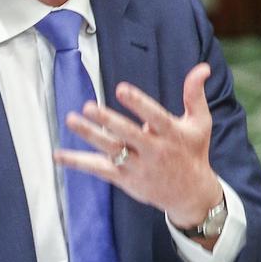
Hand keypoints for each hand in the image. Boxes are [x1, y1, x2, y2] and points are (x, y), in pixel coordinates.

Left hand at [55, 63, 222, 229]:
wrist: (191, 194)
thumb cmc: (193, 152)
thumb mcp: (199, 123)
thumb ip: (194, 94)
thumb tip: (202, 67)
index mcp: (171, 135)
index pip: (155, 116)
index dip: (138, 103)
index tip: (122, 88)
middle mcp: (153, 151)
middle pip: (128, 135)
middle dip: (108, 120)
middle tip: (88, 106)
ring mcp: (137, 166)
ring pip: (110, 150)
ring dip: (89, 135)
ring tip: (71, 119)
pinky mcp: (124, 179)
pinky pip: (97, 169)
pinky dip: (77, 162)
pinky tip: (58, 154)